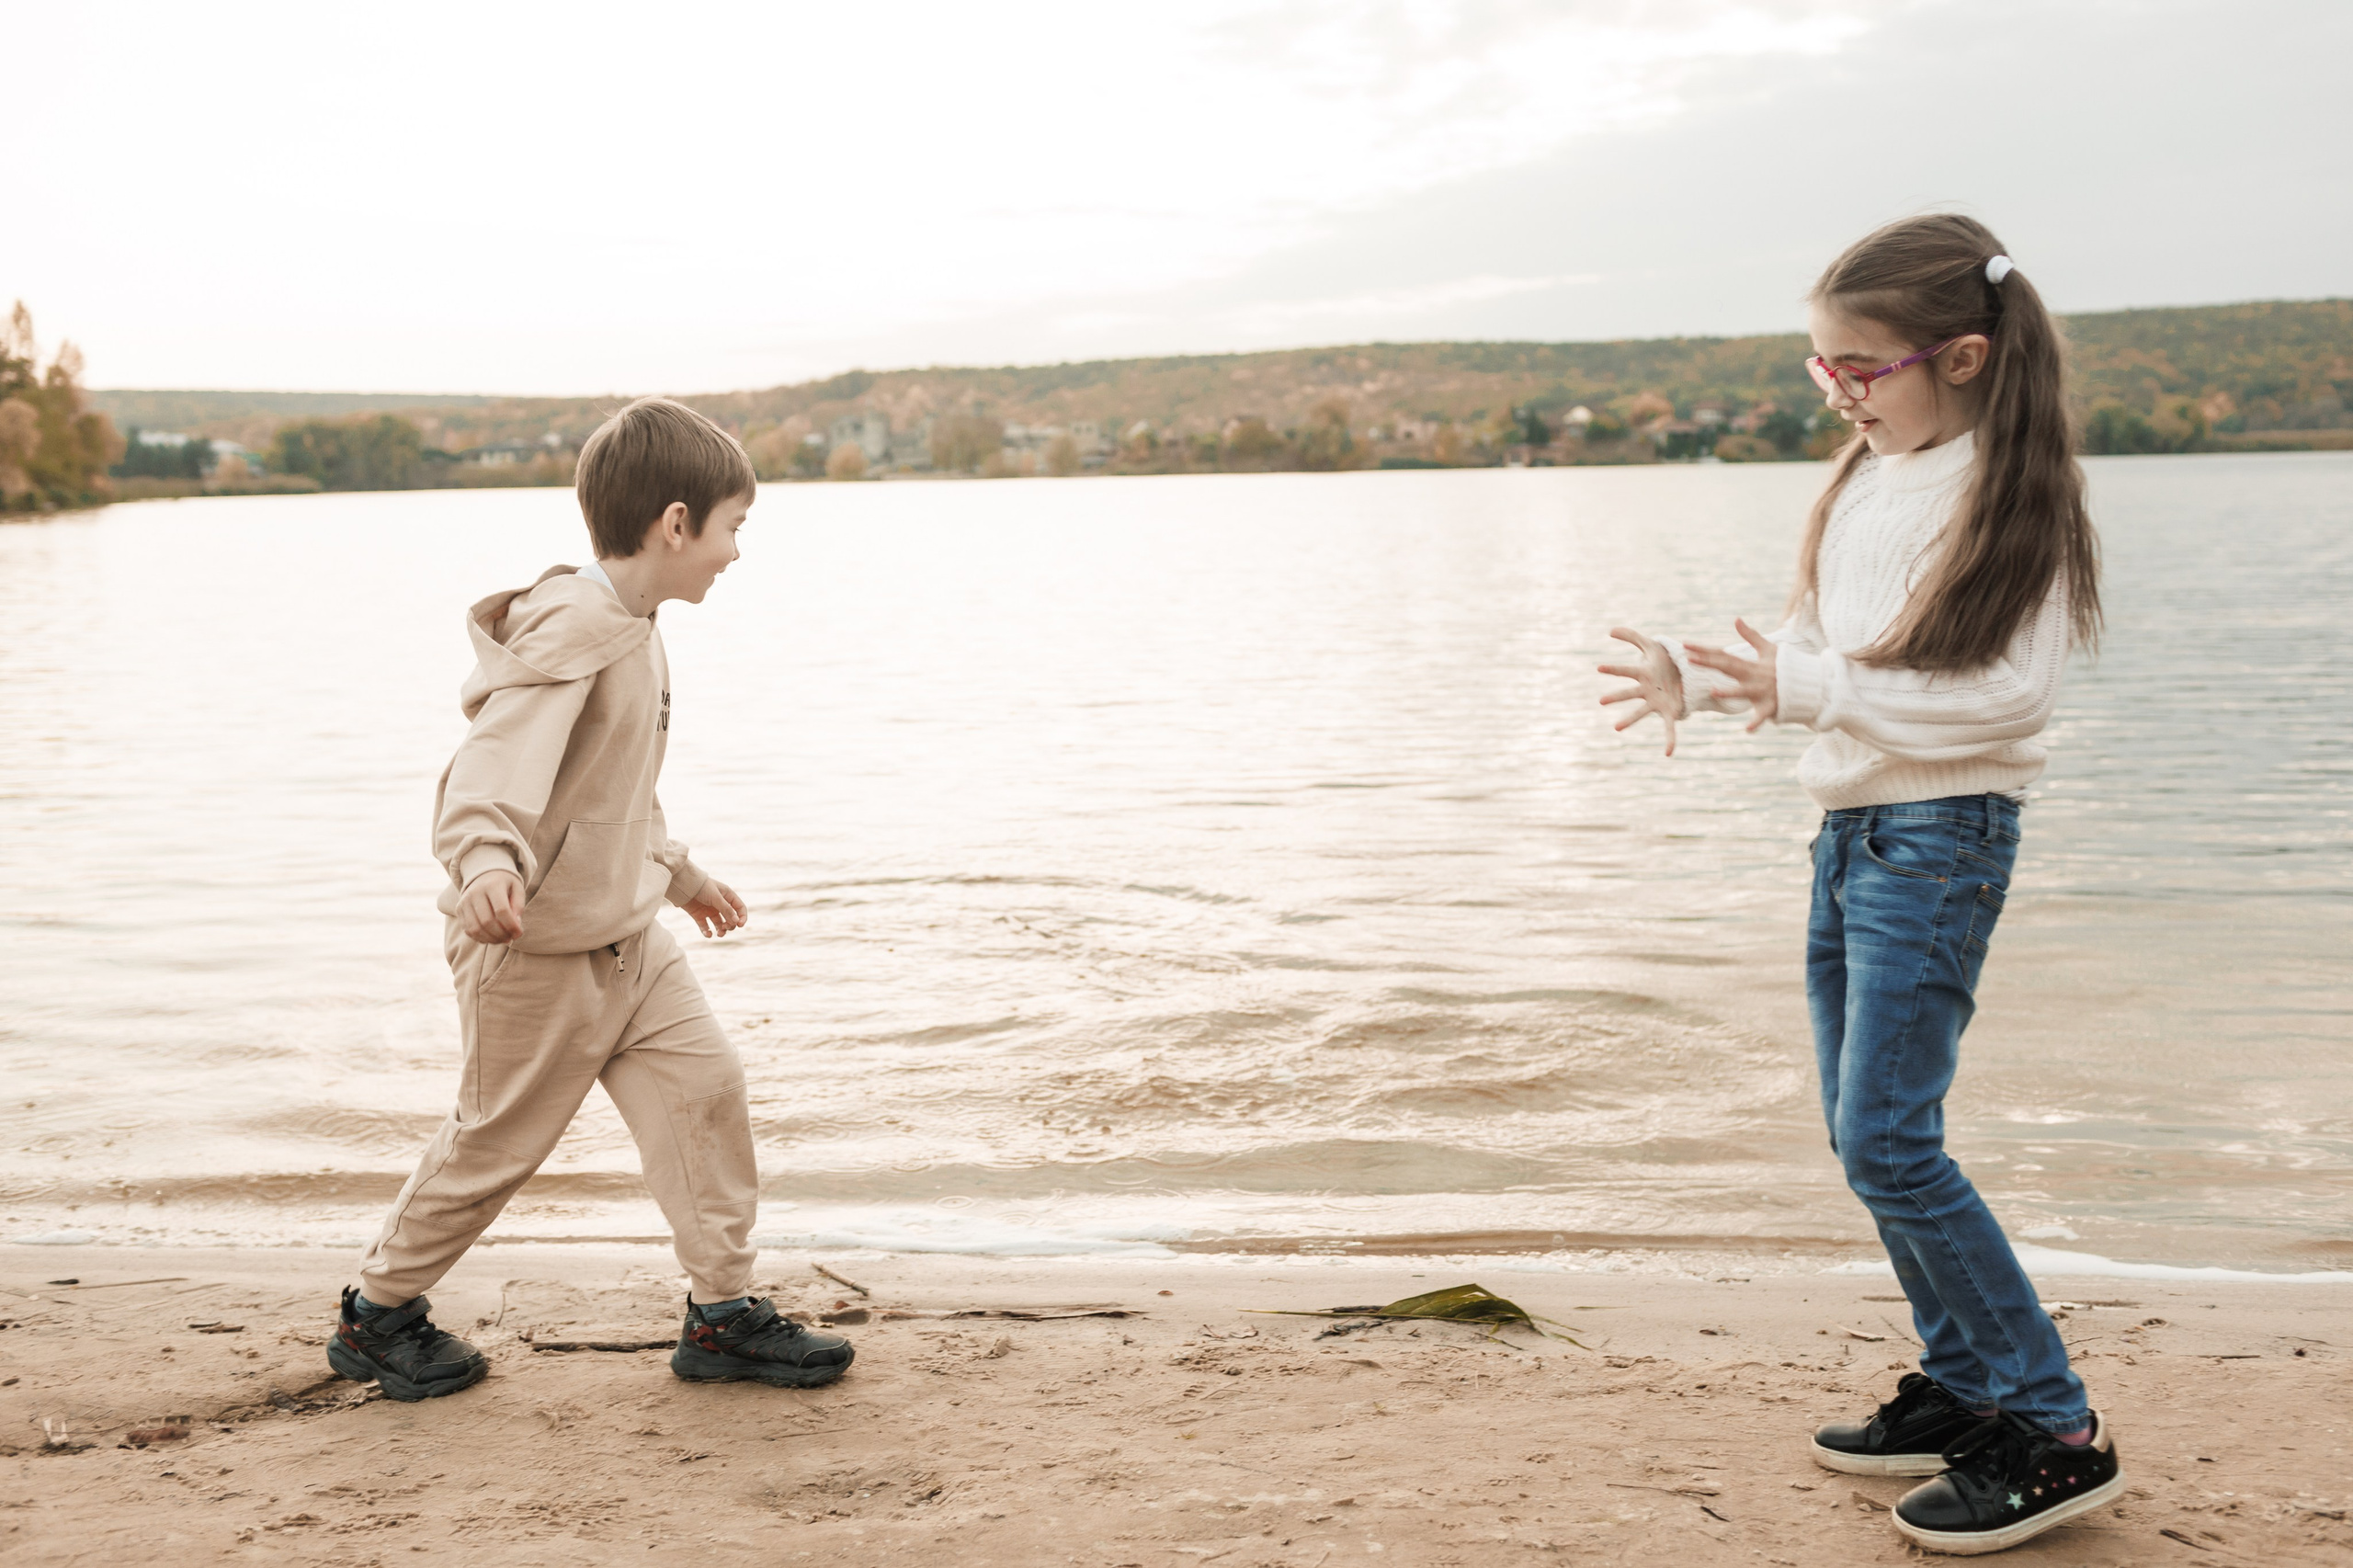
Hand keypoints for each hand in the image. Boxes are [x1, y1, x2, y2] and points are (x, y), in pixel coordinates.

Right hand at [459, 869, 525, 944]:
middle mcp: (475, 892)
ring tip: (502, 940)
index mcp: (492, 885)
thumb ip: (518, 906)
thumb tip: (516, 925)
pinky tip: (492, 937)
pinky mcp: (459, 909)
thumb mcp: (517, 889)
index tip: (519, 933)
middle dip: (501, 934)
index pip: (501, 910)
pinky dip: (481, 938)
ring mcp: (464, 901)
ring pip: (476, 928)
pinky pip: (468, 930)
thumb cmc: (505, 884)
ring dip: (491, 939)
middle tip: (511, 938)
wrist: (484, 874)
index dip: (511, 926)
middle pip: (487, 921)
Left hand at [682, 876, 748, 938]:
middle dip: (730, 925)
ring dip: (721, 930)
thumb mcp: (716, 898)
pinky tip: (708, 934)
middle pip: (731, 918)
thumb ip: (726, 910)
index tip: (740, 925)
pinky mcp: (699, 916)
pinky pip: (705, 927)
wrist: (683, 886)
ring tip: (719, 934)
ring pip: (719, 924)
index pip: (739, 908)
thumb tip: (737, 922)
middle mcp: (719, 904)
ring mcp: (709, 910)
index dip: (742, 917)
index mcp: (727, 896)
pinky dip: (707, 932)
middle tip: (725, 927)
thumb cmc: (702, 887)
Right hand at [1598, 627, 1683, 755]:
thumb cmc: (1664, 660)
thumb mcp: (1651, 645)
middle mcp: (1646, 690)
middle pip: (1629, 693)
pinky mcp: (1670, 713)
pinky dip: (1669, 740)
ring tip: (1616, 727)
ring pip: (1641, 712)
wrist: (1684, 675)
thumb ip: (1632, 636)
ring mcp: (1656, 703)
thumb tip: (1610, 630)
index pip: (1626, 670)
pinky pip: (1669, 728)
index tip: (1599, 668)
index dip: (1614, 669)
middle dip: (1616, 696)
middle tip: (1601, 700)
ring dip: (1629, 719)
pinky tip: (1668, 753)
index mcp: (1643, 674)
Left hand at [1683, 618, 1778, 731]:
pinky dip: (1755, 723)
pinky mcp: (1770, 707)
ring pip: (1743, 692)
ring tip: (1713, 691)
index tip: (1686, 645)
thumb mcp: (1769, 649)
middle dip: (1709, 663)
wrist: (1807, 684)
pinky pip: (1761, 716)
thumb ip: (1750, 636)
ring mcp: (1761, 691)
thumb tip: (1736, 619)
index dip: (1705, 651)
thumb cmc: (1784, 667)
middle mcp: (1753, 676)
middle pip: (1728, 667)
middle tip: (1689, 658)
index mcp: (1749, 664)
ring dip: (1729, 692)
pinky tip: (1746, 729)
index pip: (1723, 655)